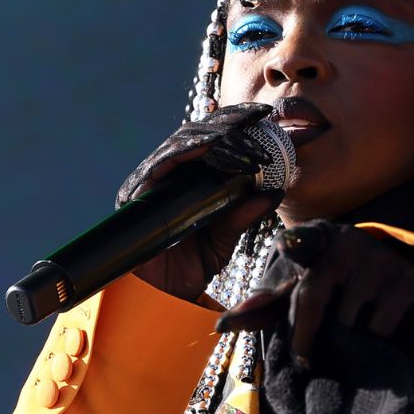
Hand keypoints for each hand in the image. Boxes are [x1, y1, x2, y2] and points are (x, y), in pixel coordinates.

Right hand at [114, 102, 279, 304]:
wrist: (161, 298)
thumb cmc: (189, 266)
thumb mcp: (224, 238)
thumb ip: (243, 215)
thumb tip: (274, 193)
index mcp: (189, 180)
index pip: (212, 139)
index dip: (235, 122)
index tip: (265, 115)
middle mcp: (169, 174)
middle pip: (198, 133)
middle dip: (231, 122)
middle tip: (260, 119)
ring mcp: (152, 180)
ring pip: (183, 141)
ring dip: (217, 135)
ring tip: (247, 136)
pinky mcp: (140, 191)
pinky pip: (164, 162)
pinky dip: (188, 149)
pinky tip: (211, 143)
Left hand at [214, 222, 413, 366]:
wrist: (397, 274)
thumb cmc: (336, 284)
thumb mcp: (300, 287)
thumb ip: (263, 305)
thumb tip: (221, 326)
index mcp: (314, 237)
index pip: (293, 248)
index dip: (285, 260)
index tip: (277, 262)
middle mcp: (346, 241)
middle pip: (313, 296)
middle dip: (306, 335)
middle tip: (306, 360)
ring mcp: (378, 259)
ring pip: (347, 318)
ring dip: (343, 340)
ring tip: (344, 344)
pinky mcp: (406, 281)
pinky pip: (379, 327)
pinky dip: (372, 343)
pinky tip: (371, 342)